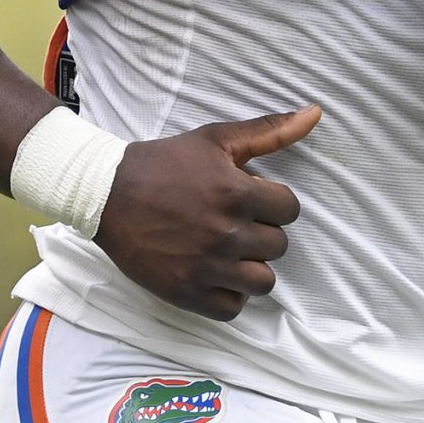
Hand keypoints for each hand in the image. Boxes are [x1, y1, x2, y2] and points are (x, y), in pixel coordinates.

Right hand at [94, 105, 317, 321]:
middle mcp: (225, 233)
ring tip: (230, 251)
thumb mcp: (216, 139)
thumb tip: (316, 113)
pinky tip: (215, 274)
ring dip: (251, 267)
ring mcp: (206, 267)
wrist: (107, 193)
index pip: (291, 210)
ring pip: (262, 282)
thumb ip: (270, 131)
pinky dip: (229, 294)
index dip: (274, 203)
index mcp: (236, 193)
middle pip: (278, 246)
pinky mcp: (186, 293)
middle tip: (235, 223)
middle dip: (262, 232)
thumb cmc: (165, 163)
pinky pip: (233, 308)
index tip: (252, 200)